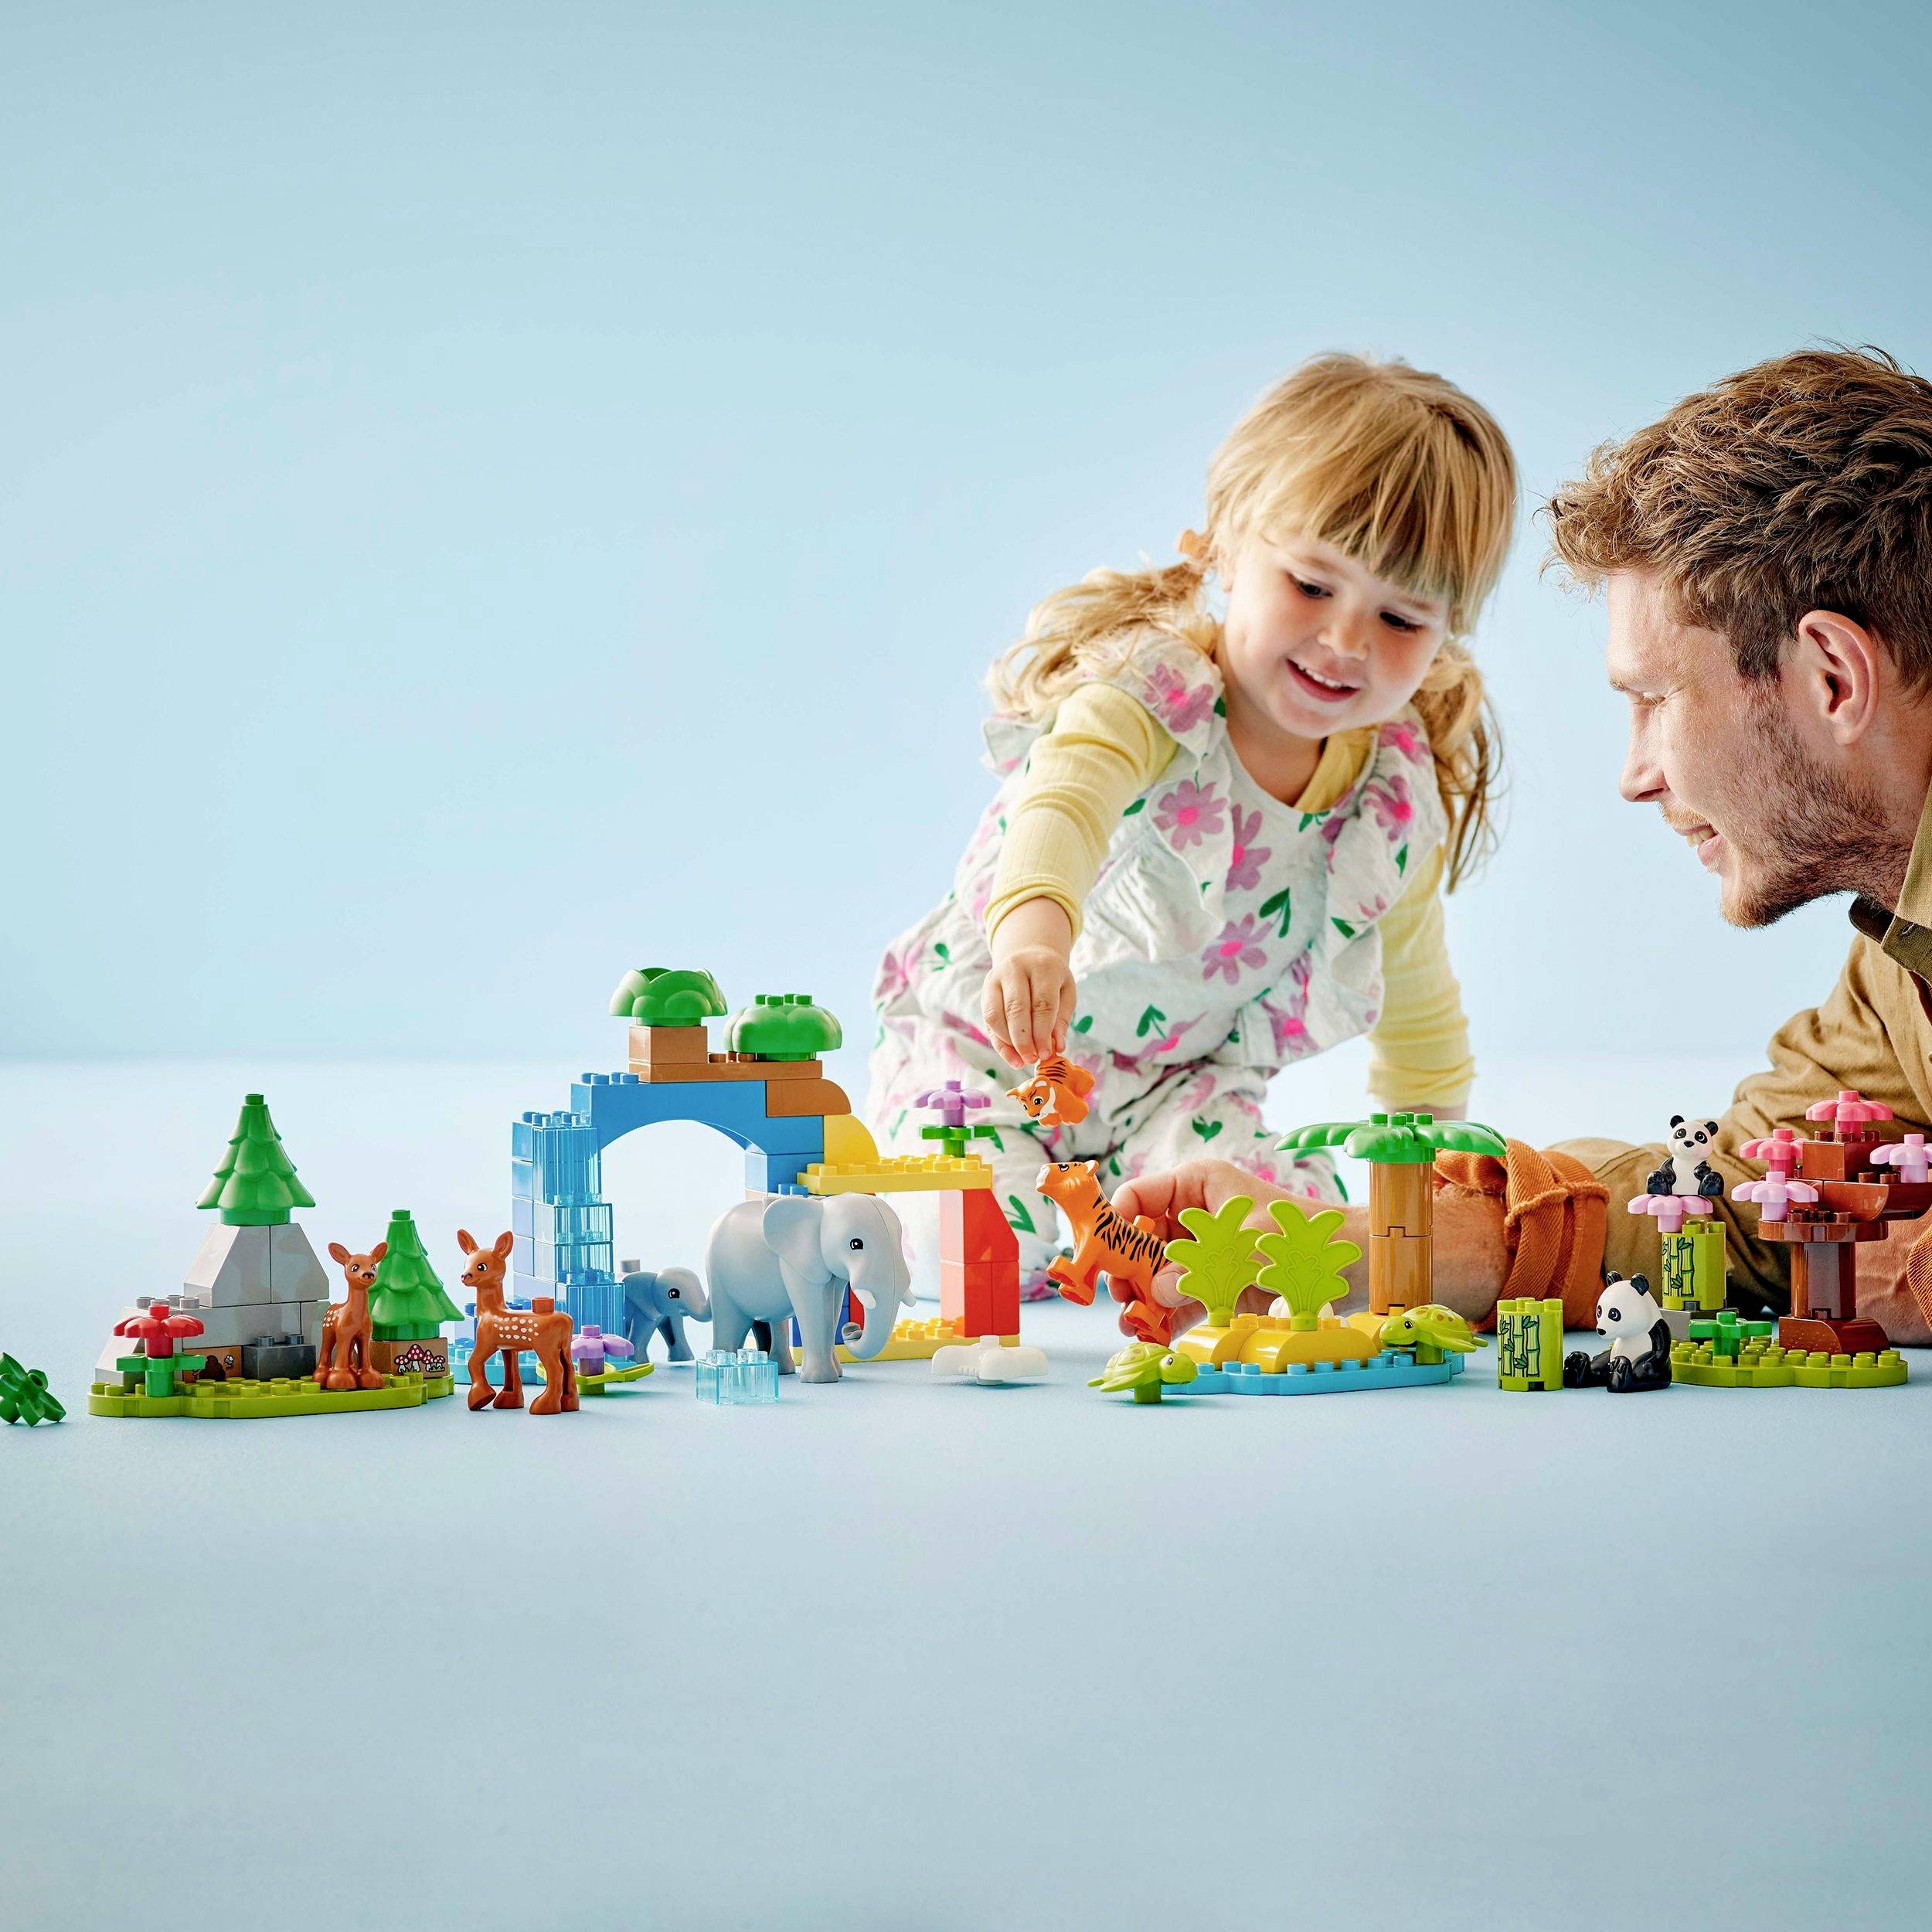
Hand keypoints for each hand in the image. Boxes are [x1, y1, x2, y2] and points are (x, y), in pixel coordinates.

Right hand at [982, 898, 1076, 1067]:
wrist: (1029, 954)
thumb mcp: (1066, 992)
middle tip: (1032, 1059)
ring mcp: (996, 977)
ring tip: (1022, 1060)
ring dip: (1008, 1042)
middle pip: (1016, 1009)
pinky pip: (988, 1019)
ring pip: (996, 1015)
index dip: (1043, 1033)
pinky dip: (999, 1041)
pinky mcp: (985, 989)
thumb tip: (1057, 1047)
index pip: (1042, 1003)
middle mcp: (1015, 968)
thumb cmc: (1052, 978)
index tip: (1046, 1054)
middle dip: (1024, 1039)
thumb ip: (1062, 1020)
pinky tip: (1011, 1056)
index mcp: (1042, 966)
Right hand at [1117, 1161, 1369, 1312]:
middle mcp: (1195, 1215)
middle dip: (1127, 1268)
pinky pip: (1182, 1297)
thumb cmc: (1304, 1236)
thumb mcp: (1248, 1246)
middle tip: (1120, 1297)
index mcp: (1197, 1185)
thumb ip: (1199, 1267)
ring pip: (1158, 1272)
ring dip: (1144, 1298)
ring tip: (1132, 1326)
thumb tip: (1157, 1290)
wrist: (1350, 1264)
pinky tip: (1154, 1335)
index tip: (1100, 1252)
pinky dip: (1168, 1316)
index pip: (1139, 1195)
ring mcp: (1204, 1250)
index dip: (1116, 1221)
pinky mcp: (1217, 1280)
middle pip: (1142, 1239)